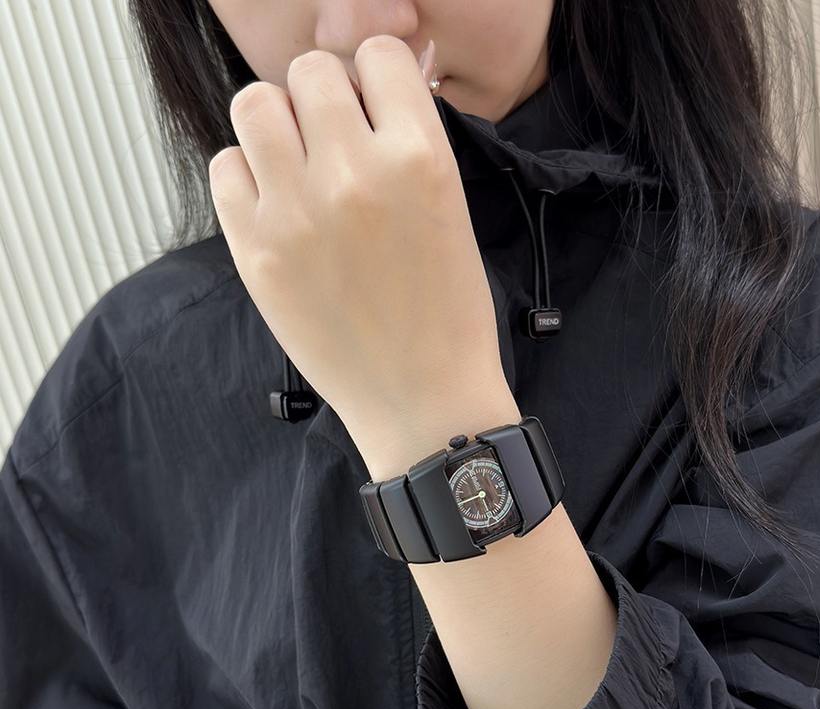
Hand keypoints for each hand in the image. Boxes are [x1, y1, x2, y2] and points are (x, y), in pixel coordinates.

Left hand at [208, 35, 507, 447]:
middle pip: (310, 72)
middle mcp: (354, 174)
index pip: (378, 56)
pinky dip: (247, 175)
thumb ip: (412, 145)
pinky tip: (276, 206)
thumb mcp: (453, 213)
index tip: (374, 108)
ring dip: (277, 124)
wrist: (421, 400)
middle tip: (333, 142)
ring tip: (296, 166)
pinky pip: (225, 166)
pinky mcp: (254, 251)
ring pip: (255, 104)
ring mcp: (296, 212)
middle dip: (323, 99)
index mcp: (419, 159)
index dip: (376, 79)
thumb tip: (378, 87)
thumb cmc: (448, 317)